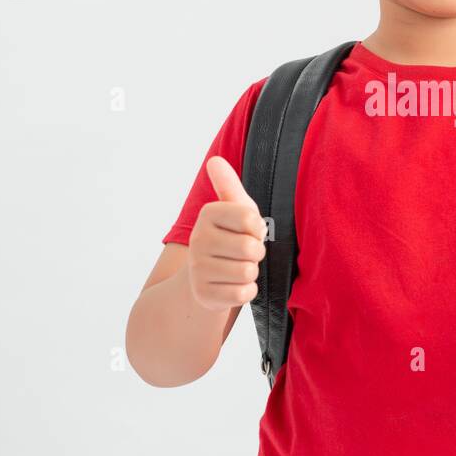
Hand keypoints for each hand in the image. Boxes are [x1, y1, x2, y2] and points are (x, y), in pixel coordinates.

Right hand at [186, 156, 266, 311]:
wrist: (207, 278)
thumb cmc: (229, 238)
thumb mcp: (234, 210)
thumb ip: (228, 185)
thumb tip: (215, 161)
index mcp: (208, 214)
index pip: (251, 219)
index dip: (257, 229)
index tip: (246, 231)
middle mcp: (198, 240)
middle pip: (251, 248)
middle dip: (255, 253)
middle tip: (244, 253)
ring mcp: (198, 269)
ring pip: (248, 272)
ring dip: (250, 273)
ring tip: (237, 267)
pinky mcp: (204, 295)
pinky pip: (243, 293)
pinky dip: (245, 291)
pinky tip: (232, 285)